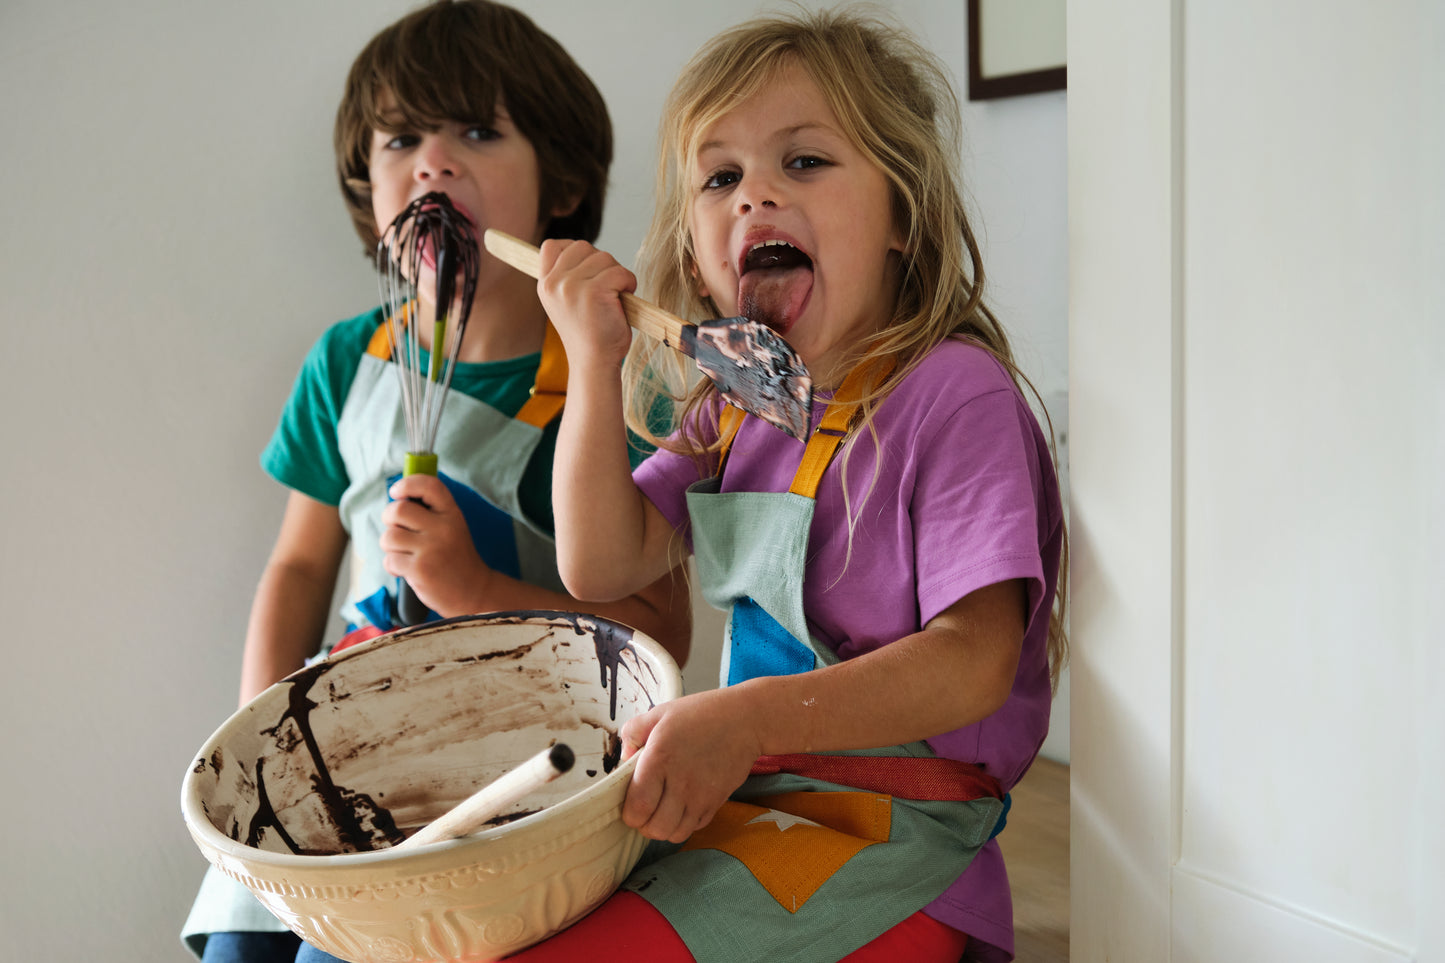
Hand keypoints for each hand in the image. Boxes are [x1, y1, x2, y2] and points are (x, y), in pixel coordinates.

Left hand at [380, 474, 490, 616]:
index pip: (429, 485)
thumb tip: (397, 499)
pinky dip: (392, 566)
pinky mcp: (419, 570)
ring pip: (389, 536)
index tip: (396, 492)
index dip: (407, 484)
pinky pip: (389, 560)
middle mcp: (443, 528)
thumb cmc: (456, 558)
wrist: (474, 592)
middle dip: (388, 518)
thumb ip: (430, 513)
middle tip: (397, 529)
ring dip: (390, 546)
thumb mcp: (453, 528)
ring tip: (404, 553)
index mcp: (452, 514)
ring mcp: (431, 550)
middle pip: (398, 510)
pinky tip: (406, 570)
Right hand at [536, 239, 636, 373]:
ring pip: (604, 257)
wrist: (594, 362)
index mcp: (544, 284)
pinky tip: (623, 300)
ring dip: (617, 274)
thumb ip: (567, 277)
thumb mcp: (565, 302)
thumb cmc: (588, 333)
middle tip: (607, 287)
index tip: (588, 268)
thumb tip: (586, 252)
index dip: (574, 250)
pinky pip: (620, 272)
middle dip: (601, 262)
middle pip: (583, 246)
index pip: (552, 245)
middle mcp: (554, 283)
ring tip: (614, 297)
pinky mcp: (594, 292)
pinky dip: (629, 283)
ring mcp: (572, 286)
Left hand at [620, 688, 762, 842]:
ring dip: (664, 828)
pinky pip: (695, 827)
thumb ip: (633, 733)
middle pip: (654, 829)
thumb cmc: (701, 714)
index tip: (630, 804)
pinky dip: (685, 823)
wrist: (745, 720)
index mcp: (659, 759)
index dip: (629, 813)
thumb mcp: (660, 713)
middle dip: (644, 825)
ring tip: (662, 811)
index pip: (637, 808)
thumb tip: (624, 760)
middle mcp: (680, 783)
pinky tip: (682, 806)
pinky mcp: (717, 802)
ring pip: (675, 834)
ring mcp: (701, 796)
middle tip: (644, 810)